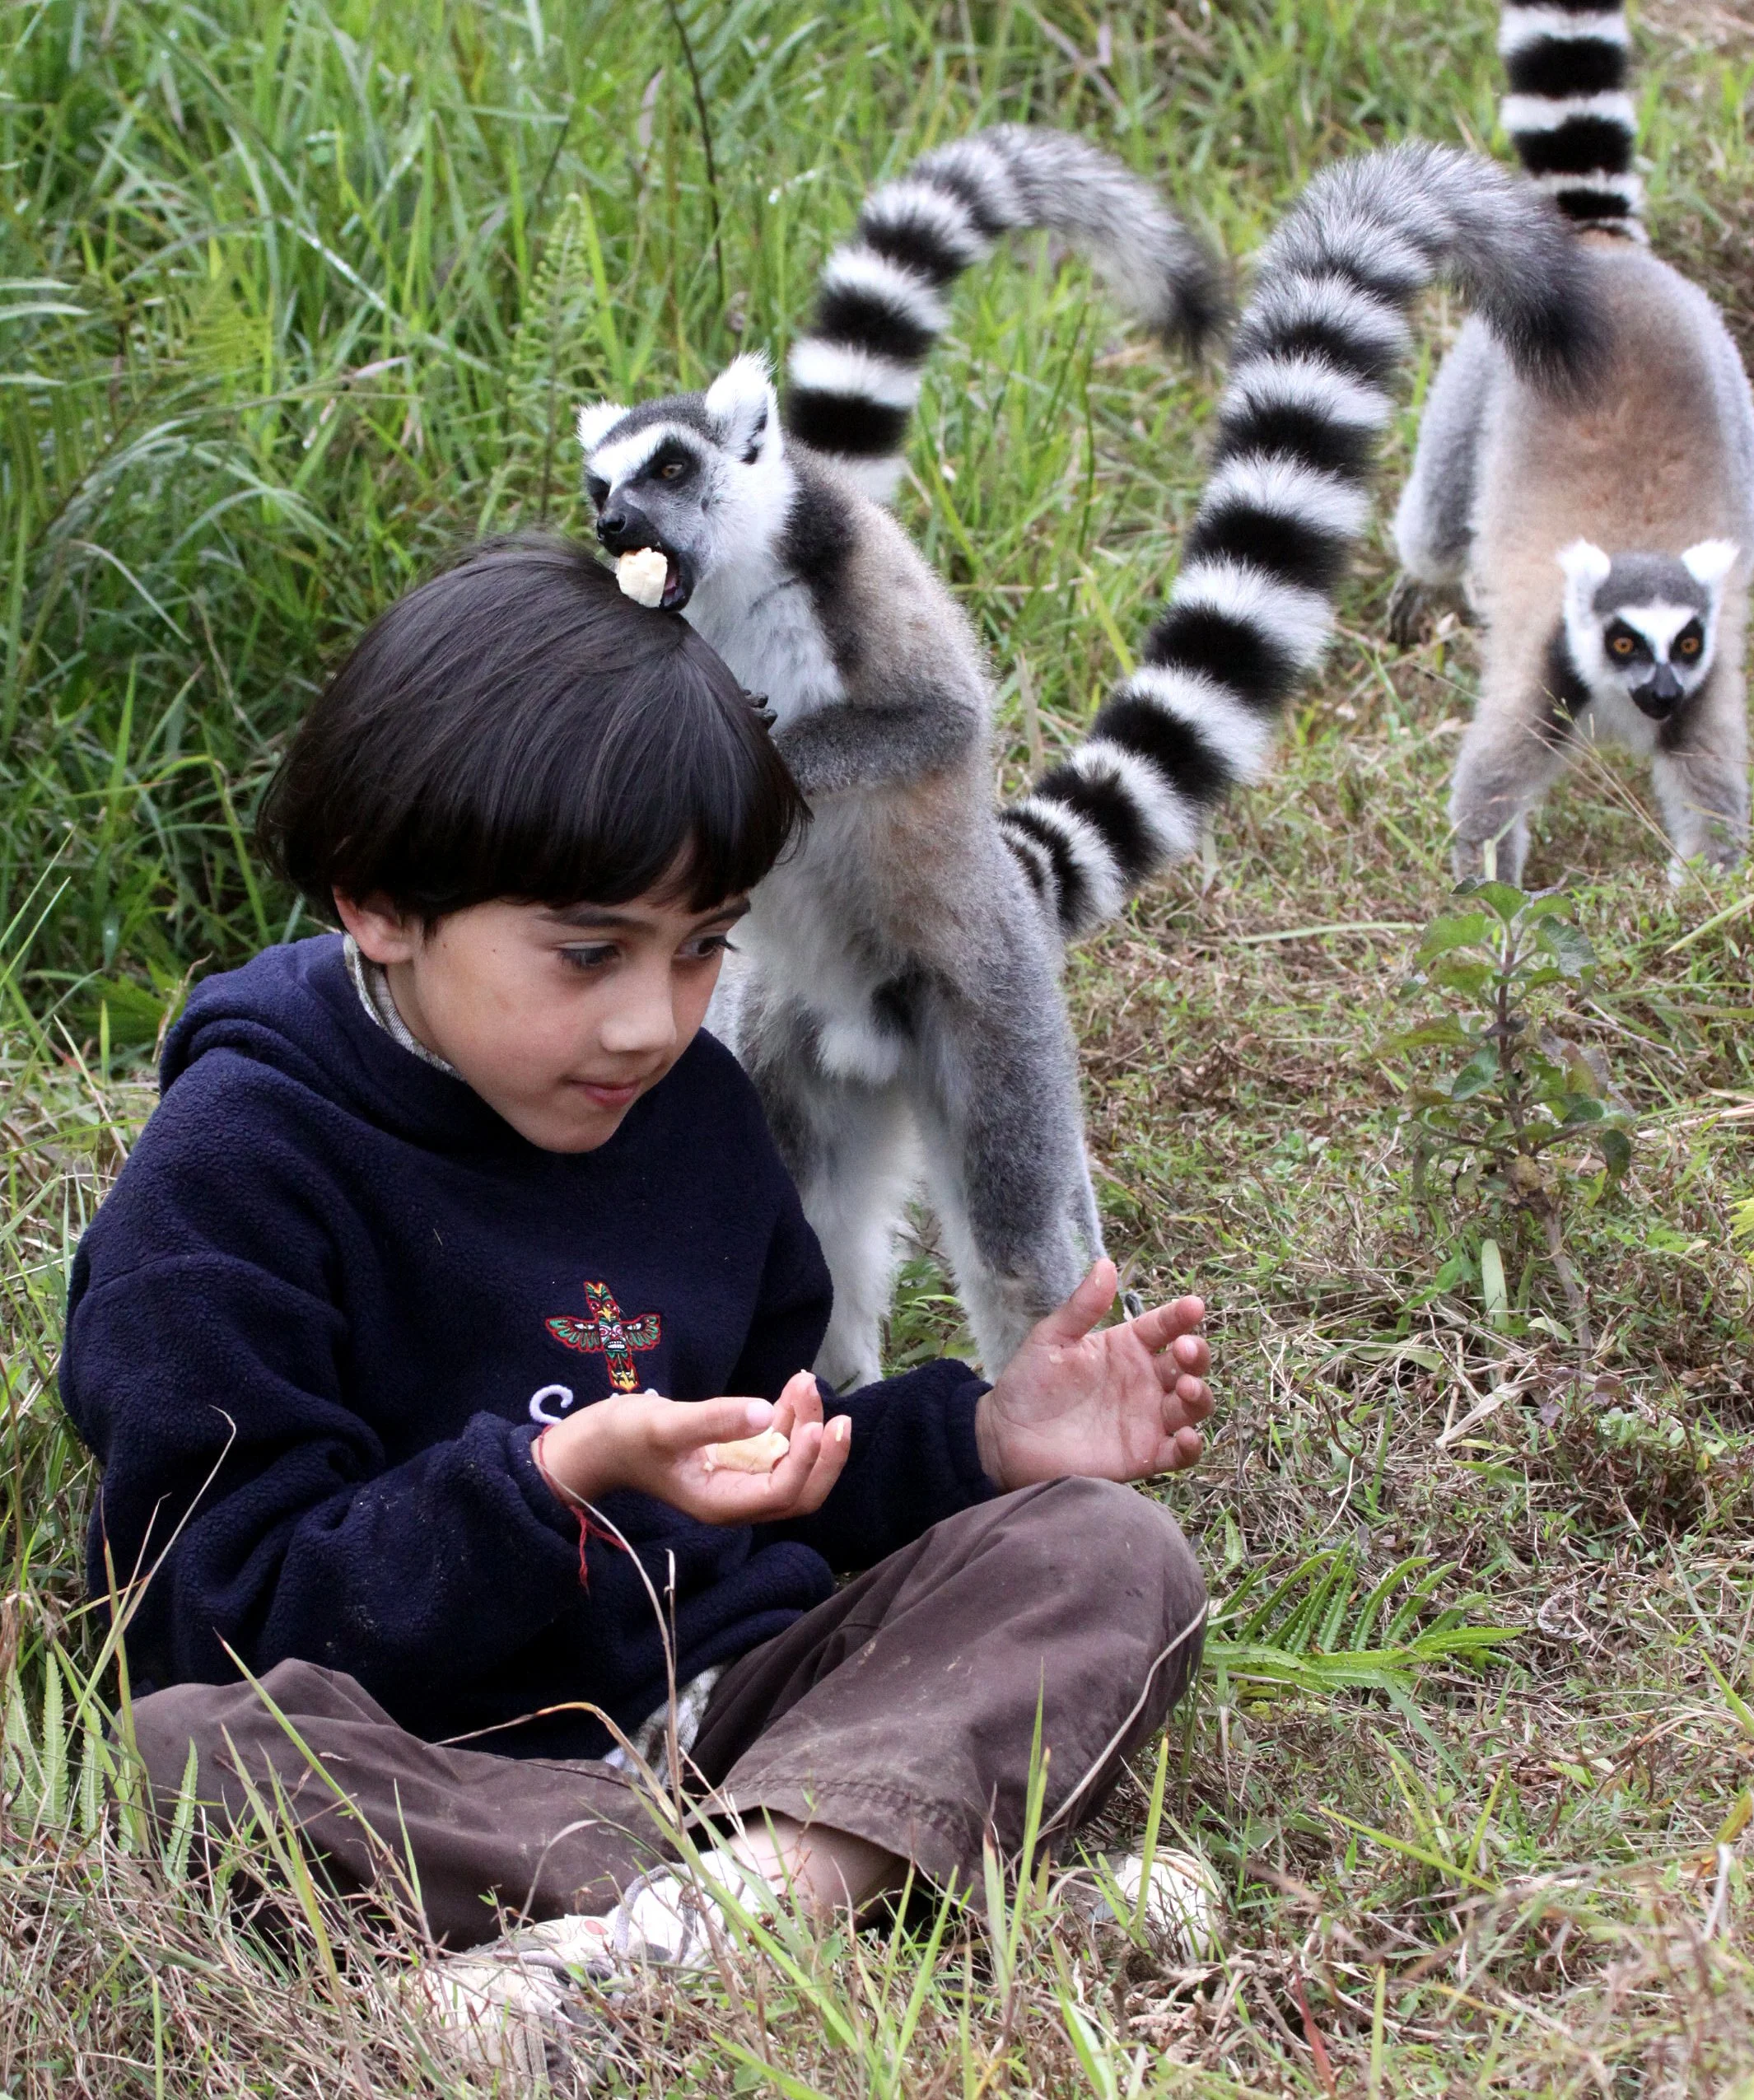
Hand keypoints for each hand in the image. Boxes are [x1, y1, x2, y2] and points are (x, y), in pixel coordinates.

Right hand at [536, 1370, 849, 1524]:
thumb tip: (764, 1412)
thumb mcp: (665, 1424)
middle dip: (824, 1456)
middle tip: (838, 1416)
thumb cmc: (622, 1437)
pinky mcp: (735, 1457)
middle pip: (801, 1492)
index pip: (782, 1493)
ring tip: (803, 1380)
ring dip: (807, 1426)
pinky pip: (776, 1444)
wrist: (596, 1442)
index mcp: (721, 1503)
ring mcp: (738, 1478)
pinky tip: (793, 1386)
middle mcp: (737, 1498)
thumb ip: (714, 1420)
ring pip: (792, 1464)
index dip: (805, 1461)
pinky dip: (791, 1419)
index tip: (816, 1422)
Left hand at [975, 1260, 1212, 1490]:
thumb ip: (1082, 1307)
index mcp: (1127, 1347)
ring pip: (1192, 1405)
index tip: (1193, 1305)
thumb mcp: (1052, 1339)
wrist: (1007, 1437)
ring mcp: (1148, 1418)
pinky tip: (1186, 1437)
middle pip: (1188, 1364)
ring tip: (1185, 1387)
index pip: (1164, 1326)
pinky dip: (1192, 1447)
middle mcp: (1145, 1380)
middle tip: (1185, 1349)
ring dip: (1199, 1396)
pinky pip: (1180, 1454)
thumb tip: (1106, 1264)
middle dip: (1196, 1354)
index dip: (1181, 1315)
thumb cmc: (1029, 1384)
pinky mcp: (1145, 1455)